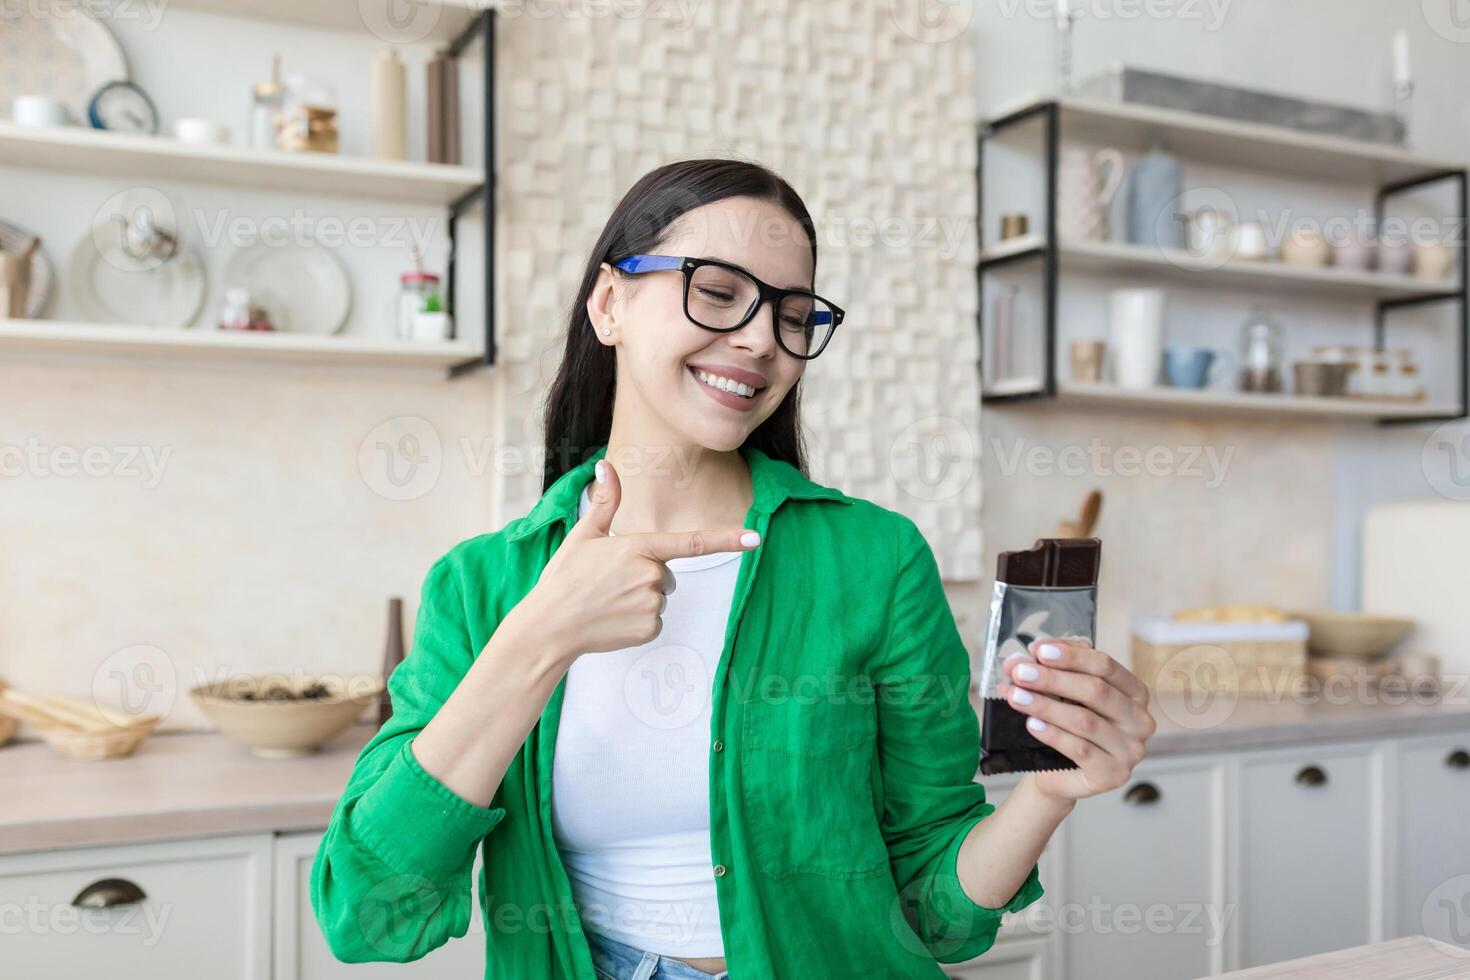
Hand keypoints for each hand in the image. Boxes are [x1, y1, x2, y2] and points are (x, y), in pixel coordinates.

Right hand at [516, 458, 760, 660]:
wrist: (549, 626)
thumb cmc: (564, 578)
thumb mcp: (583, 535)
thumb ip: (606, 502)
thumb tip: (606, 466)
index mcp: (638, 546)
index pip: (692, 542)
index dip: (728, 539)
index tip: (756, 538)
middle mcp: (650, 574)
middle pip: (667, 572)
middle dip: (646, 575)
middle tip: (611, 582)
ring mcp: (651, 603)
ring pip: (661, 596)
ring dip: (640, 598)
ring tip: (609, 601)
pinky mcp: (649, 628)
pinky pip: (655, 620)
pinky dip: (638, 621)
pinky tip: (613, 619)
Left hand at [996, 638, 1155, 803]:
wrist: (1061, 774)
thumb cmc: (1068, 728)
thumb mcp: (1065, 693)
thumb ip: (1056, 668)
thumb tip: (1032, 652)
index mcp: (1134, 693)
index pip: (1105, 666)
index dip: (1071, 656)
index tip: (1039, 650)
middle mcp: (1139, 720)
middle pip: (1096, 691)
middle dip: (1053, 679)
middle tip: (1020, 672)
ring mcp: (1130, 750)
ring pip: (1085, 720)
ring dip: (1046, 705)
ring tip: (1016, 697)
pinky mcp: (1113, 774)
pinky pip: (1080, 750)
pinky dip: (1053, 734)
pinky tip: (1032, 724)